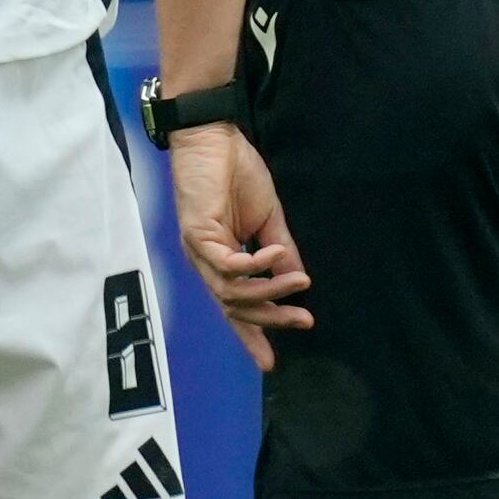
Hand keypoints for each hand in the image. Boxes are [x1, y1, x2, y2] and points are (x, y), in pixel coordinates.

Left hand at [171, 125, 310, 366]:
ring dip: (268, 290)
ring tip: (300, 283)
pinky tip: (276, 255)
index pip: (235, 307)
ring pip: (230, 290)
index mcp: (221, 260)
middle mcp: (205, 261)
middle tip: (303, 322)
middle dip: (270, 319)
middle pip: (234, 307)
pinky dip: (254, 264)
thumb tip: (298, 280)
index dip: (252, 335)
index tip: (271, 362)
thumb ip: (280, 251)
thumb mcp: (268, 219)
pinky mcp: (196, 232)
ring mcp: (198, 249)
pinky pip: (226, 262)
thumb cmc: (237, 172)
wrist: (214, 137)